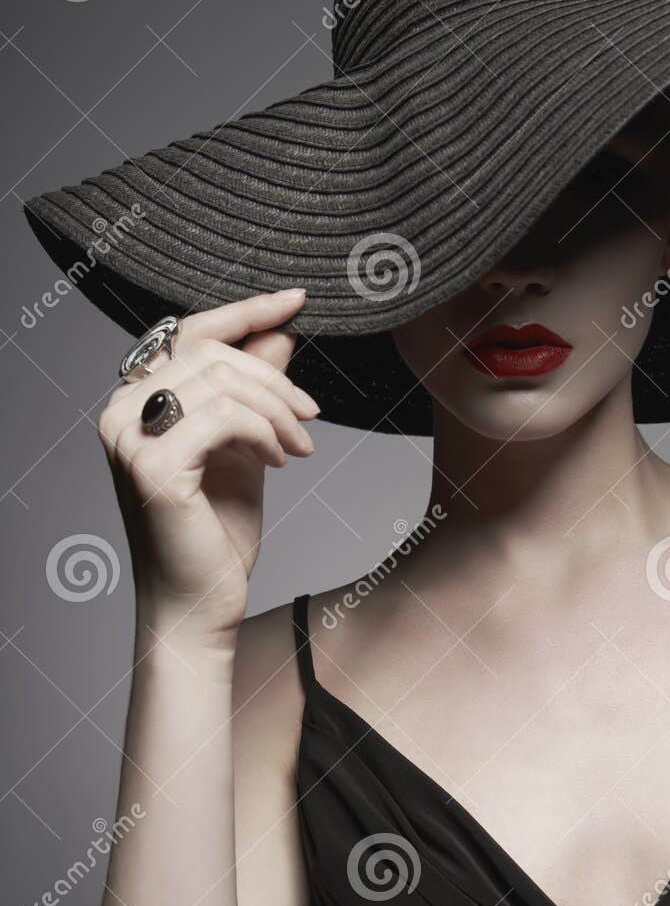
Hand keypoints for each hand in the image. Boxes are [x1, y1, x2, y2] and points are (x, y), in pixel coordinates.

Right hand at [98, 288, 316, 642]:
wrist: (200, 606)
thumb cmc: (216, 535)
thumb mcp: (246, 449)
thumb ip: (255, 392)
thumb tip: (281, 332)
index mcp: (136, 401)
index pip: (190, 332)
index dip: (247, 310)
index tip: (298, 299)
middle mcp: (122, 412)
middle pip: (211, 352)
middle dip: (274, 376)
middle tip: (312, 413)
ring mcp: (131, 437)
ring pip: (222, 382)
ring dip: (277, 410)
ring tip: (301, 446)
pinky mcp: (154, 465)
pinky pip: (225, 417)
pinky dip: (264, 433)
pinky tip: (280, 462)